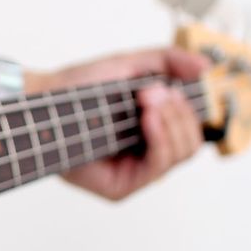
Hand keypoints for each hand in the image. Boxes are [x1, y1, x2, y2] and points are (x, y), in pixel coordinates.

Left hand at [27, 48, 209, 200]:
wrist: (43, 97)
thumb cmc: (79, 86)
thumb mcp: (130, 64)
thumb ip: (169, 61)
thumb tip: (207, 68)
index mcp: (150, 134)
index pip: (190, 131)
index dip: (186, 108)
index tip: (162, 87)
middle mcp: (143, 157)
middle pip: (190, 144)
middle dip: (180, 113)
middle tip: (152, 93)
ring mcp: (132, 175)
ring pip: (179, 154)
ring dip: (171, 122)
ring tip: (146, 102)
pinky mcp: (118, 188)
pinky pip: (157, 169)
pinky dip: (160, 140)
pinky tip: (148, 120)